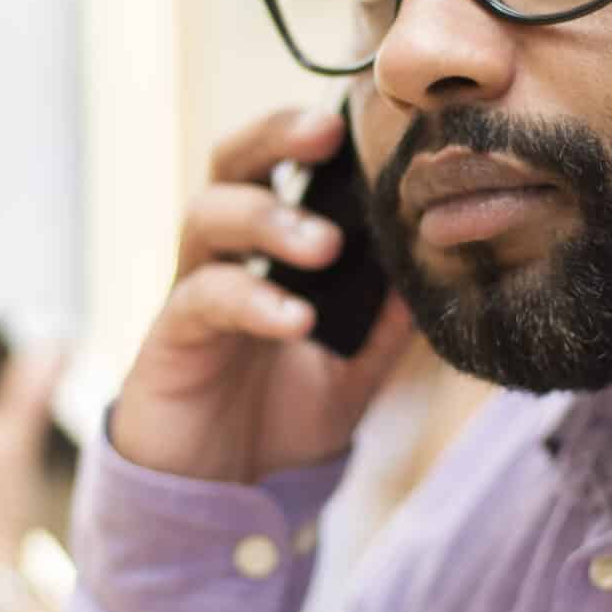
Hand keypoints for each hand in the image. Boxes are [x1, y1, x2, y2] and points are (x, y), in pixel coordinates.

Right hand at [108, 105, 414, 483]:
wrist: (218, 496)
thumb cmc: (277, 419)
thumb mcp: (354, 370)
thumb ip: (388, 323)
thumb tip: (441, 270)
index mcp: (264, 249)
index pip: (281, 164)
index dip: (312, 131)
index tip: (364, 114)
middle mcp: (223, 255)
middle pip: (231, 162)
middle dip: (274, 136)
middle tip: (325, 132)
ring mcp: (191, 291)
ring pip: (207, 216)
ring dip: (267, 218)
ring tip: (324, 245)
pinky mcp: (170, 339)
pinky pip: (202, 299)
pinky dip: (253, 302)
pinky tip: (296, 321)